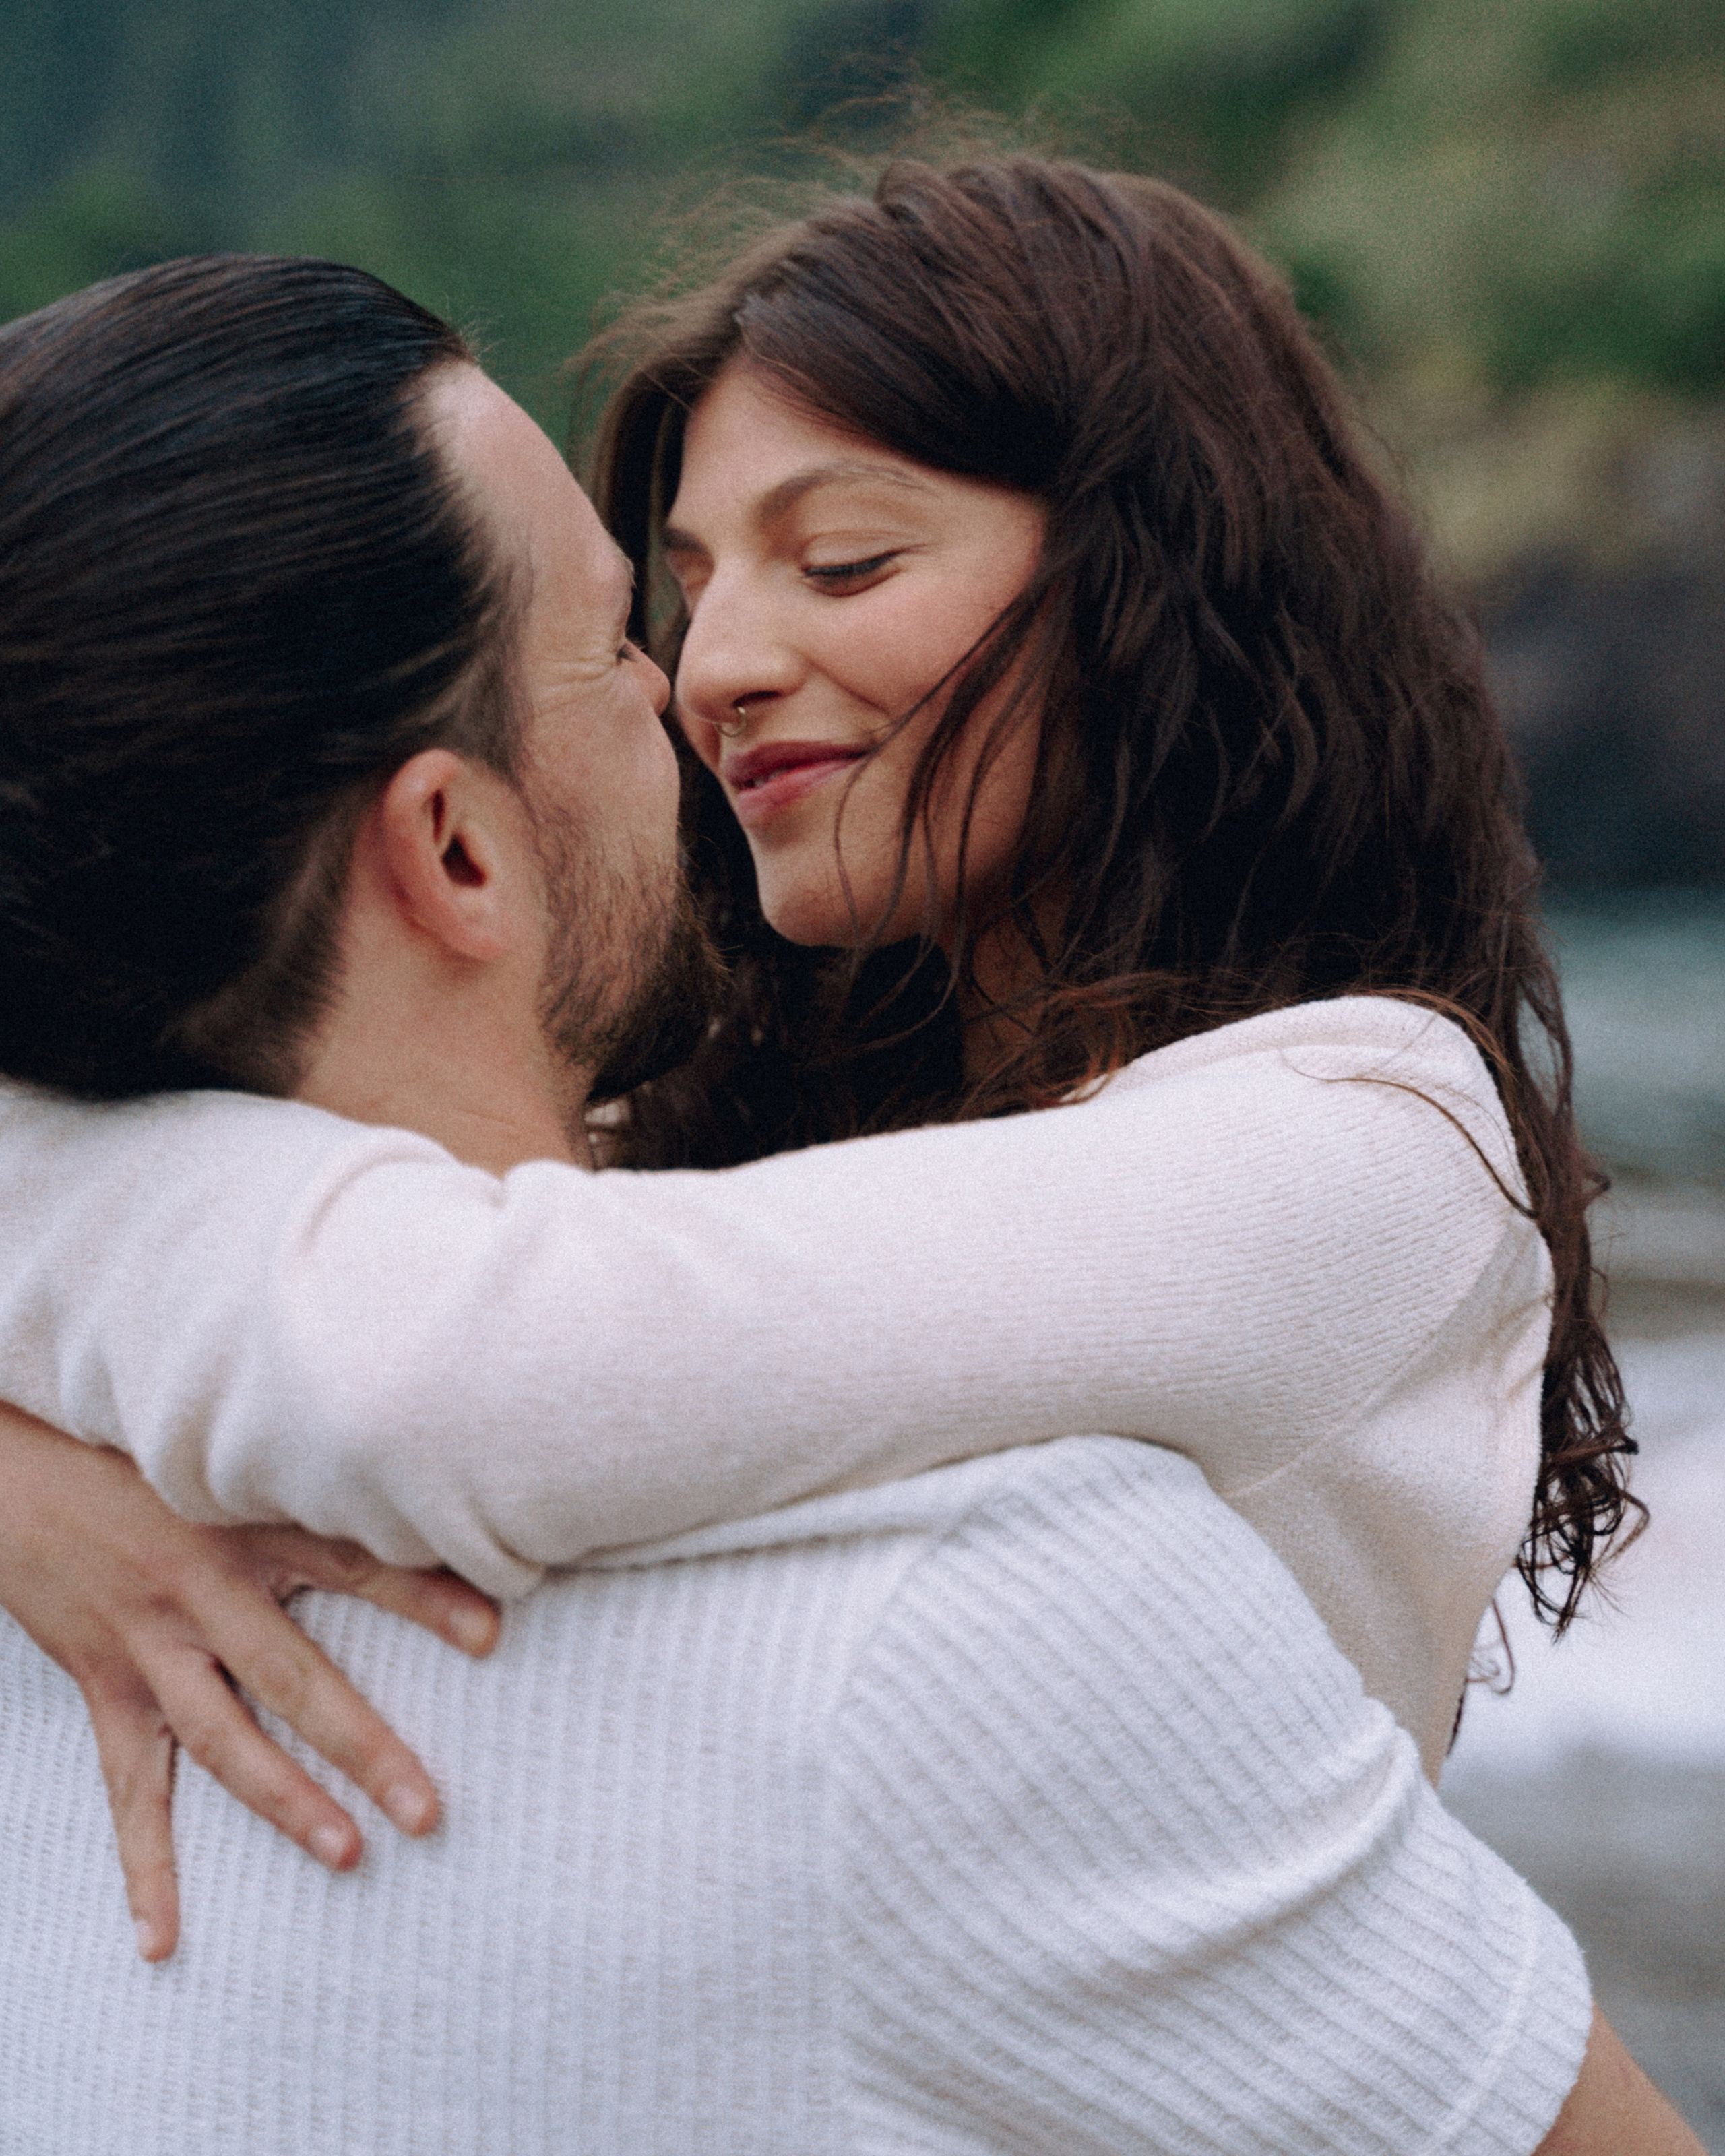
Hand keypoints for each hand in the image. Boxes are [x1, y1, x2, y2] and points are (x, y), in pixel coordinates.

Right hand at [0, 1400, 499, 1961]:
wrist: (20, 1468)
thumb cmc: (150, 1455)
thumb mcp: (237, 1458)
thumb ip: (319, 1486)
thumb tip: (427, 1499)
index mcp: (248, 1526)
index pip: (352, 1562)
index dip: (424, 1595)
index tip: (491, 1632)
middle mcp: (203, 1590)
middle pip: (294, 1677)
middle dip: (363, 1745)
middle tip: (427, 1809)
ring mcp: (149, 1644)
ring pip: (223, 1739)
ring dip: (284, 1802)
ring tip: (347, 1855)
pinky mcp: (104, 1683)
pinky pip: (126, 1786)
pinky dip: (145, 1864)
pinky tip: (163, 1936)